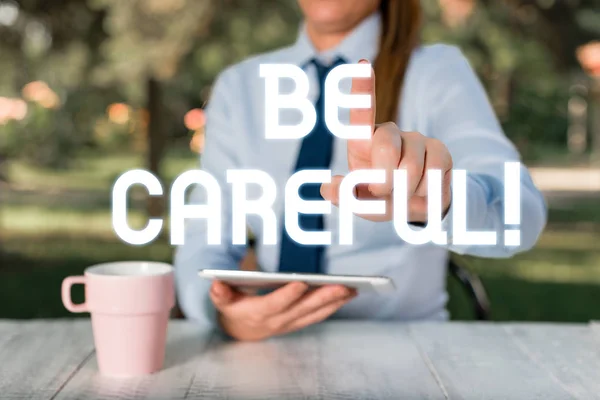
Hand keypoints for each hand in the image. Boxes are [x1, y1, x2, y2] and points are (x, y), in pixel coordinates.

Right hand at [210, 281, 355, 340]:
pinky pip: (320, 315)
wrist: (241, 330)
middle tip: (343, 284)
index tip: (301, 282)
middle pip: (303, 309)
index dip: (288, 295)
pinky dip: (335, 305)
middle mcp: (278, 320)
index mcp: (258, 313)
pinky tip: (349, 294)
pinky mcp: (300, 321)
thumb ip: (221, 293)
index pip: (275, 304)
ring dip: (335, 301)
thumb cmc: (233, 307)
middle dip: (324, 297)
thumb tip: (216, 284)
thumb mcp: (222, 300)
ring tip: (352, 288)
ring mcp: (291, 322)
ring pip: (316, 313)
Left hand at [320, 60, 452, 222]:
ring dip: (405, 192)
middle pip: (386, 147)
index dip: (363, 88)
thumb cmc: (383, 200)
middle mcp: (391, 133)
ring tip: (404, 194)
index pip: (362, 113)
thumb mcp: (360, 202)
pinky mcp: (440, 150)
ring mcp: (417, 139)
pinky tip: (422, 192)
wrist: (418, 208)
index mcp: (365, 142)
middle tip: (382, 192)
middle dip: (383, 180)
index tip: (363, 63)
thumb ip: (345, 196)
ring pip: (411, 168)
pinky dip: (425, 194)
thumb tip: (326, 188)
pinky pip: (434, 174)